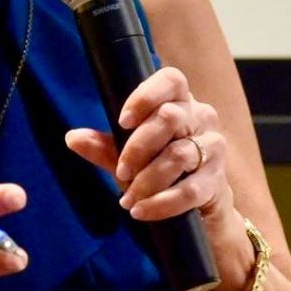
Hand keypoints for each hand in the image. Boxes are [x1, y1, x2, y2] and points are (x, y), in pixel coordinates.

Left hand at [63, 66, 234, 225]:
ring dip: (147, 180)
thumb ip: (103, 147)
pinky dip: (161, 203)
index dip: (145, 96)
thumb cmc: (159, 169)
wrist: (198, 205)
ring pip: (179, 154)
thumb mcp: (128, 157)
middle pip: (169, 117)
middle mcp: (201, 117)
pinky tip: (141, 211)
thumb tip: (73, 137)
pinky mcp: (217, 180)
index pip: (171, 80)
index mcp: (178, 102)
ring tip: (128, 199)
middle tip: (120, 172)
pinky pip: (190, 190)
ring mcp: (213, 147)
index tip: (121, 121)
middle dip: (138, 148)